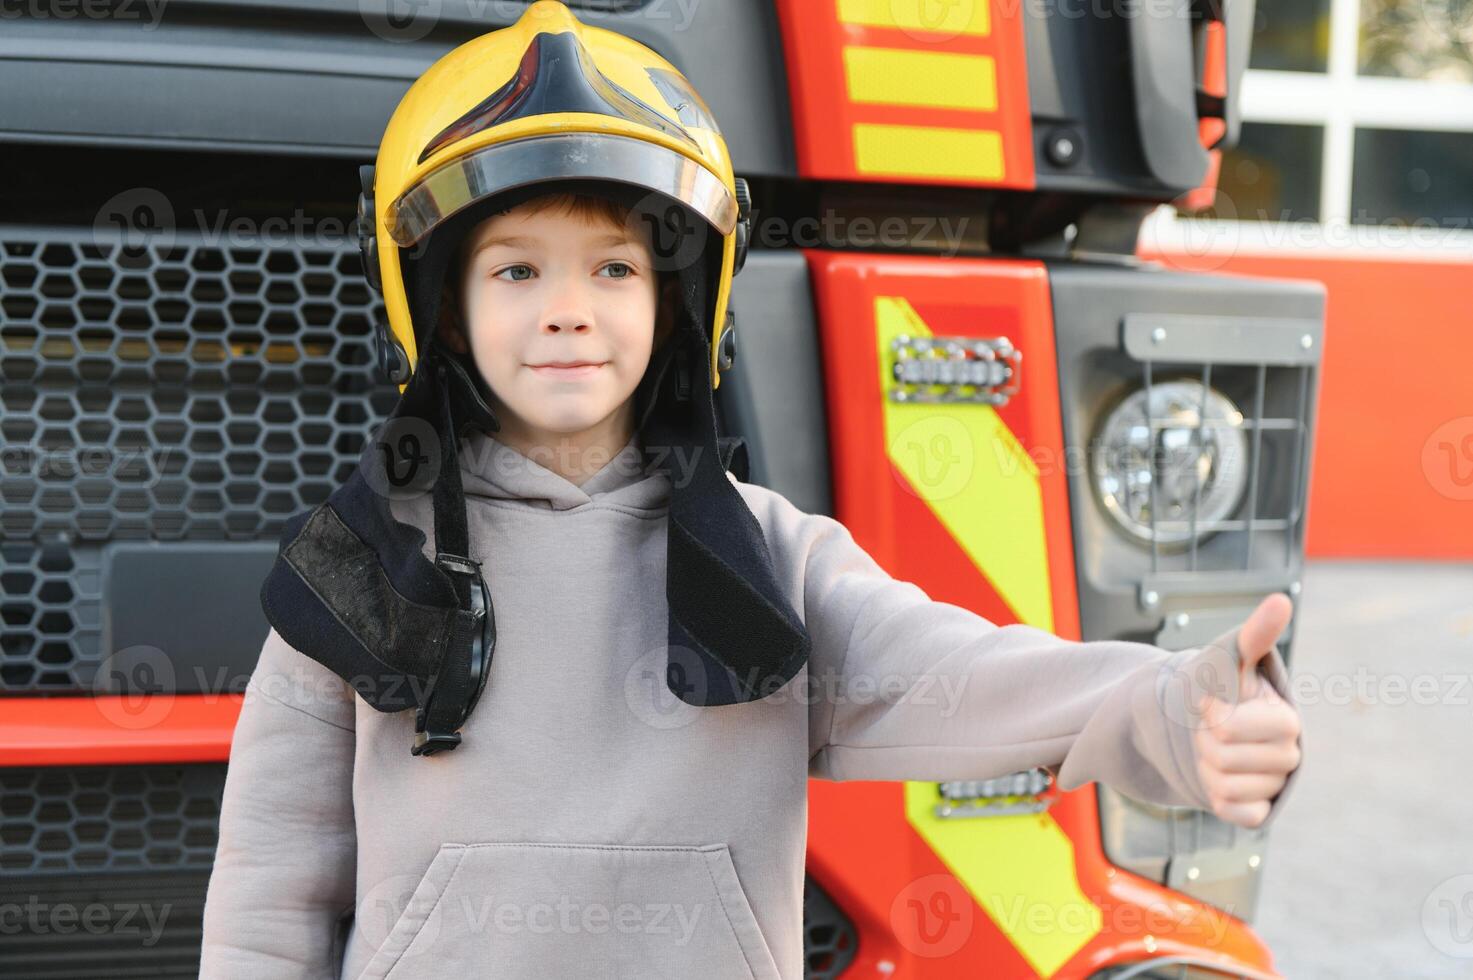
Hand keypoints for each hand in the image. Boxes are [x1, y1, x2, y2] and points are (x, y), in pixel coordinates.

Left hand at [1192, 593, 1302, 828]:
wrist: (1204, 724)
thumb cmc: (1220, 687)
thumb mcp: (1230, 657)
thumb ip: (1255, 633)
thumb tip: (1280, 599)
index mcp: (1287, 721)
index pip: (1235, 728)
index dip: (1213, 717)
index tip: (1211, 705)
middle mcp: (1288, 755)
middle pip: (1226, 758)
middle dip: (1204, 742)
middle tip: (1209, 730)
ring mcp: (1275, 785)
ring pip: (1226, 786)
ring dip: (1206, 767)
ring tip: (1213, 751)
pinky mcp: (1259, 811)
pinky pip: (1238, 814)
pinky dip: (1218, 797)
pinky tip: (1219, 779)